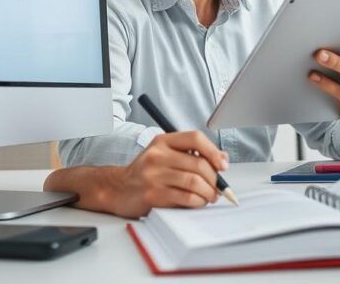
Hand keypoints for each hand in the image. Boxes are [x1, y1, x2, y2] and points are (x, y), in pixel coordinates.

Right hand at [49, 131, 228, 218]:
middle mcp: (157, 155)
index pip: (195, 138)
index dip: (214, 151)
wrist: (117, 189)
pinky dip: (197, 202)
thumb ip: (191, 155)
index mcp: (163, 141)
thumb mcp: (165, 155)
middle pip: (198, 164)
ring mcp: (153, 175)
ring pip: (194, 182)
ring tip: (209, 197)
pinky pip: (185, 198)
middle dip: (214, 179)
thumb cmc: (145, 172)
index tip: (223, 165)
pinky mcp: (152, 194)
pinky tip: (197, 202)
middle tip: (217, 188)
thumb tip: (222, 159)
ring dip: (208, 193)